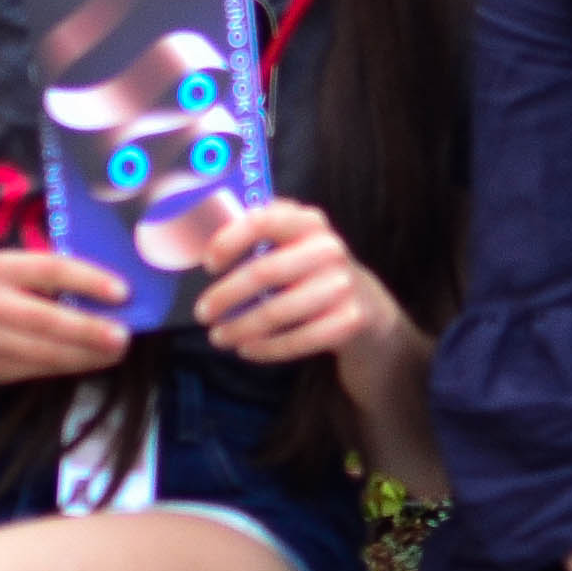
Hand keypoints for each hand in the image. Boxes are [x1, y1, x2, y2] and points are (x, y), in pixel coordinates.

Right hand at [0, 248, 131, 383]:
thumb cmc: (4, 288)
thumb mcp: (20, 271)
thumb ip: (59, 278)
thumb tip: (116, 294)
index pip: (49, 269)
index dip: (88, 280)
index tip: (123, 292)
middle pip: (45, 318)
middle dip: (89, 329)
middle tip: (124, 336)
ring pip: (44, 352)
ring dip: (86, 354)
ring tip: (116, 351)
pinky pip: (39, 370)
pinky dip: (72, 366)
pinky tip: (93, 360)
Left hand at [194, 198, 401, 372]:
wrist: (368, 306)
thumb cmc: (313, 271)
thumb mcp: (295, 242)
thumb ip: (260, 233)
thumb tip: (203, 236)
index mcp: (309, 222)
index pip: (263, 221)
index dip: (229, 241)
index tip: (208, 264)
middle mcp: (329, 249)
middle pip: (264, 273)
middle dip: (225, 296)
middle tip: (203, 313)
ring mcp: (342, 286)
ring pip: (276, 312)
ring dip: (240, 328)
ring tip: (219, 337)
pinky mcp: (349, 321)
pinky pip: (297, 340)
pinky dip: (266, 349)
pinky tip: (247, 350)